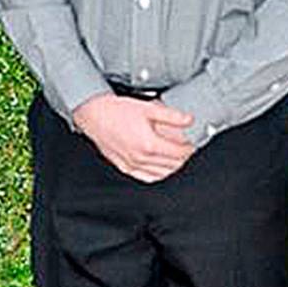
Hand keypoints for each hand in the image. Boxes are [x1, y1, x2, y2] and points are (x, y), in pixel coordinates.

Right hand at [73, 92, 194, 182]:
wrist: (92, 114)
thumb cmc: (115, 110)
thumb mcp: (147, 107)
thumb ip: (171, 115)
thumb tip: (189, 120)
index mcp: (149, 144)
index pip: (180, 153)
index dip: (191, 148)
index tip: (195, 143)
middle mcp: (142, 158)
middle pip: (174, 165)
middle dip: (185, 157)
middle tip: (189, 148)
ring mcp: (133, 165)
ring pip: (163, 174)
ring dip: (174, 167)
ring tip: (178, 157)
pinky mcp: (125, 168)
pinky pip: (148, 178)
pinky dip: (159, 175)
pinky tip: (162, 168)